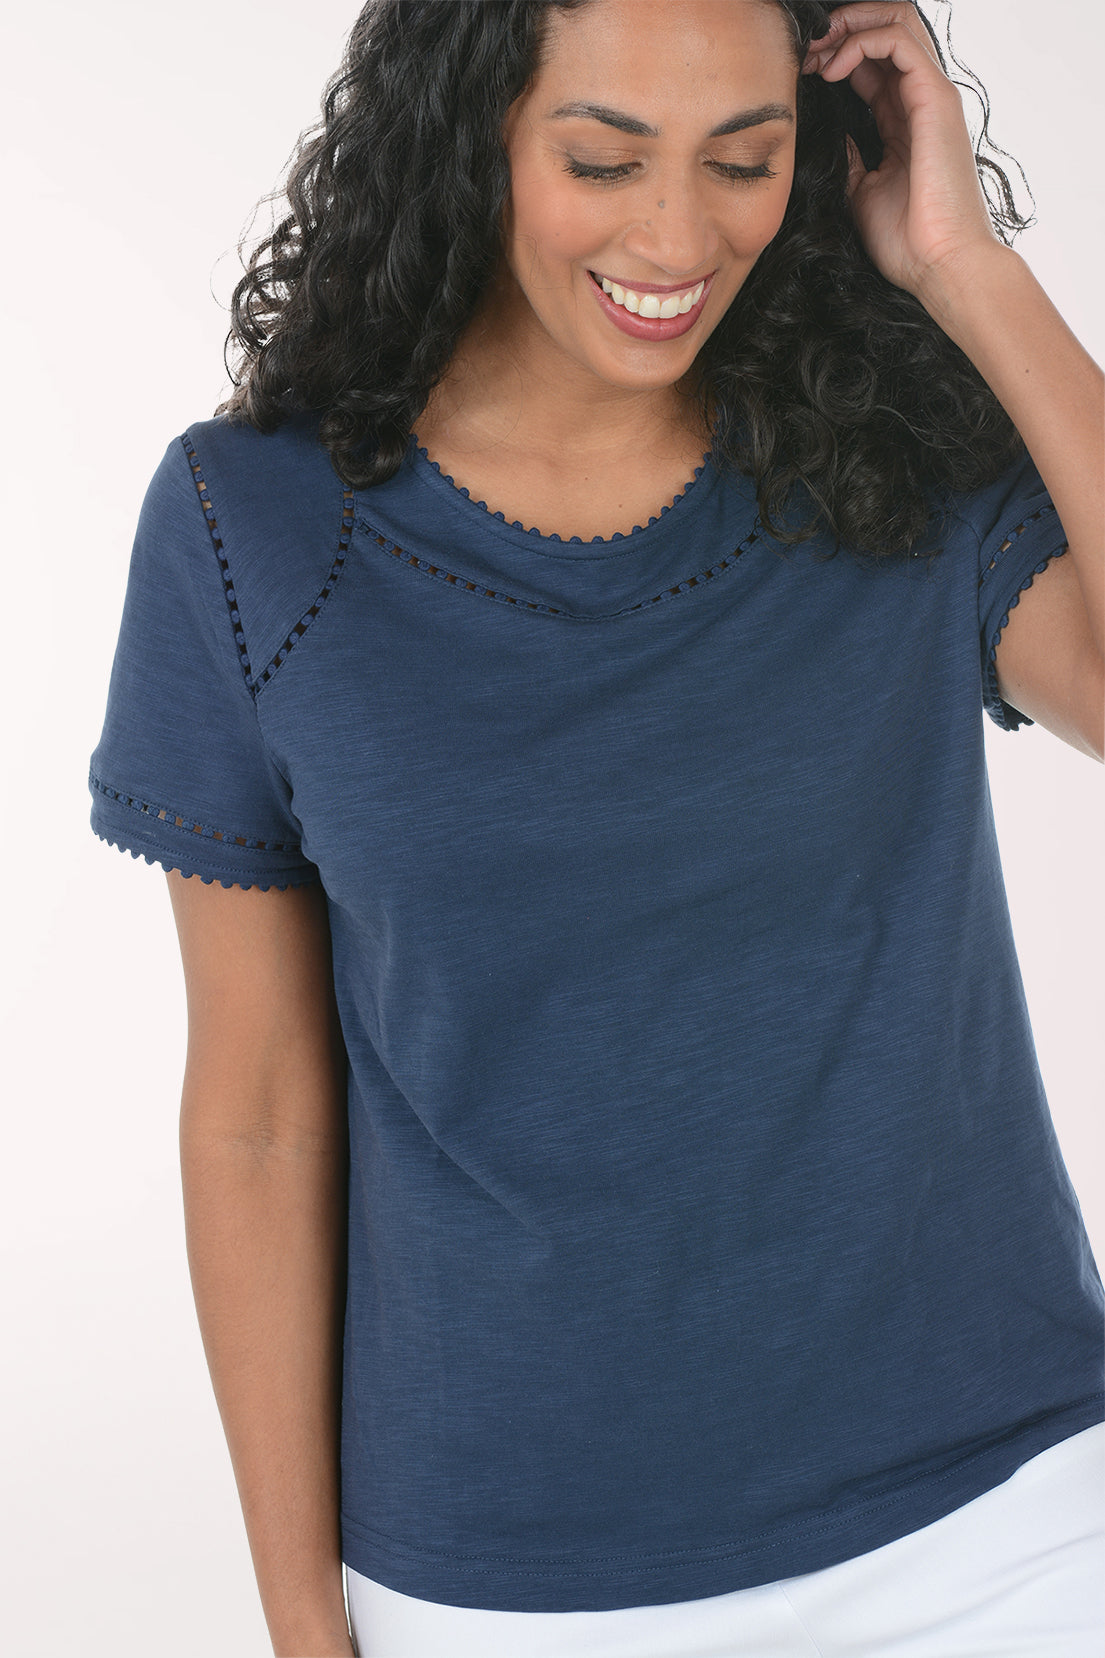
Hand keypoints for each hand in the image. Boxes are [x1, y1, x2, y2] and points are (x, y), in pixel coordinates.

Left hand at [802, 2, 1001, 302]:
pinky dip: (860, 42)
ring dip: (849, 26)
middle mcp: (920, 99)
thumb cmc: (906, 241)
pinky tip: (833, 70)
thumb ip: (852, 158)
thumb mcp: (863, 192)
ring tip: (816, 53)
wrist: (938, 264)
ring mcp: (931, 95)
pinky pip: (898, 41)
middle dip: (841, 28)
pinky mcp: (935, 98)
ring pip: (896, 20)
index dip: (835, 55)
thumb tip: (837, 138)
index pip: (872, 62)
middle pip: (886, 29)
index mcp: (904, 120)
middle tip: (806, 50)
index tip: (800, 72)